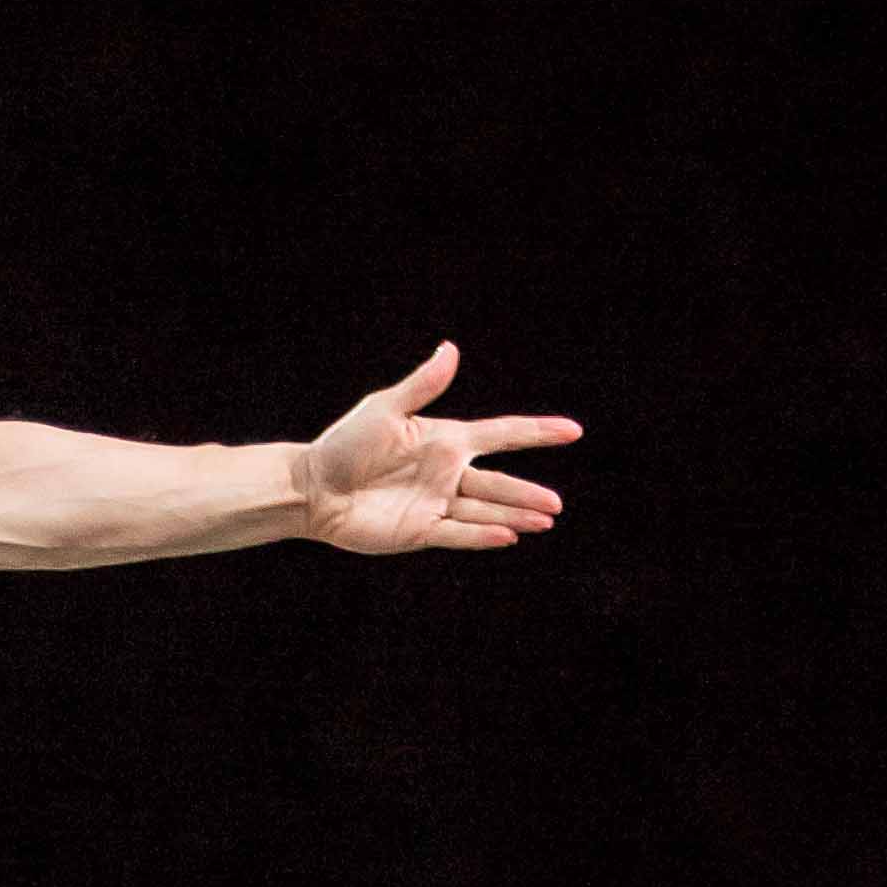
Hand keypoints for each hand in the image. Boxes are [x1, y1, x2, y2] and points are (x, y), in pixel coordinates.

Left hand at [299, 342, 577, 555]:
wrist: (314, 489)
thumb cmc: (345, 444)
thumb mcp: (385, 409)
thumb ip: (422, 385)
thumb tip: (450, 349)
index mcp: (445, 440)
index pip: (502, 435)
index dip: (537, 432)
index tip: (572, 431)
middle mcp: (446, 473)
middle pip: (498, 483)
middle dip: (528, 493)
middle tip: (557, 506)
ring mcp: (434, 504)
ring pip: (484, 510)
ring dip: (514, 516)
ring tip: (545, 521)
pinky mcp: (418, 531)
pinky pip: (457, 534)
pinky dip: (482, 535)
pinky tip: (508, 537)